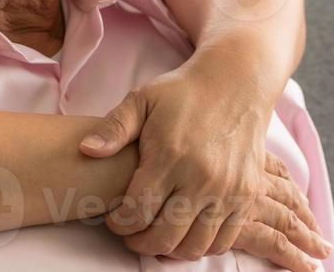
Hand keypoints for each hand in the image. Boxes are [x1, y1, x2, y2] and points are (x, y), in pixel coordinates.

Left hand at [78, 60, 331, 267]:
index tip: (112, 220)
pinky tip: (185, 232)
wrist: (235, 85)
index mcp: (170, 156)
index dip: (120, 224)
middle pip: (166, 236)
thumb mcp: (141, 100)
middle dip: (140, 243)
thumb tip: (86, 150)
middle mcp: (202, 179)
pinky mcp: (247, 196)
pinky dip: (201, 245)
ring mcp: (228, 191)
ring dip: (170, 249)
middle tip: (129, 236)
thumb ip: (113, 128)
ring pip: (195, 245)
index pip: (138, 211)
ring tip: (155, 236)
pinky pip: (224, 240)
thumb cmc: (181, 93)